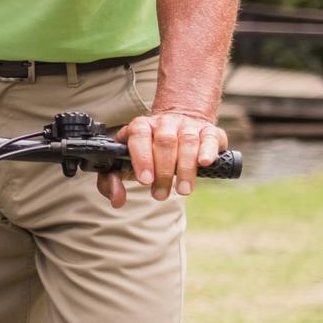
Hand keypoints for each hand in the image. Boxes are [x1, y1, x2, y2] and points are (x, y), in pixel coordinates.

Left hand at [103, 108, 226, 205]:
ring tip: (182, 191)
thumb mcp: (125, 163)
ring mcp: (188, 125)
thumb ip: (112, 180)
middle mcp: (165, 123)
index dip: (142, 158)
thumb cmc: (148, 151)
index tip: (145, 180)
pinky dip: (208, 150)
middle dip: (163, 172)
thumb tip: (117, 200)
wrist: (176, 126)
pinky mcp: (209, 131)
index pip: (139, 136)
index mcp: (141, 126)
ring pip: (187, 141)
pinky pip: (209, 137)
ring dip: (185, 168)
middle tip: (160, 194)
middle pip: (165, 142)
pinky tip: (204, 163)